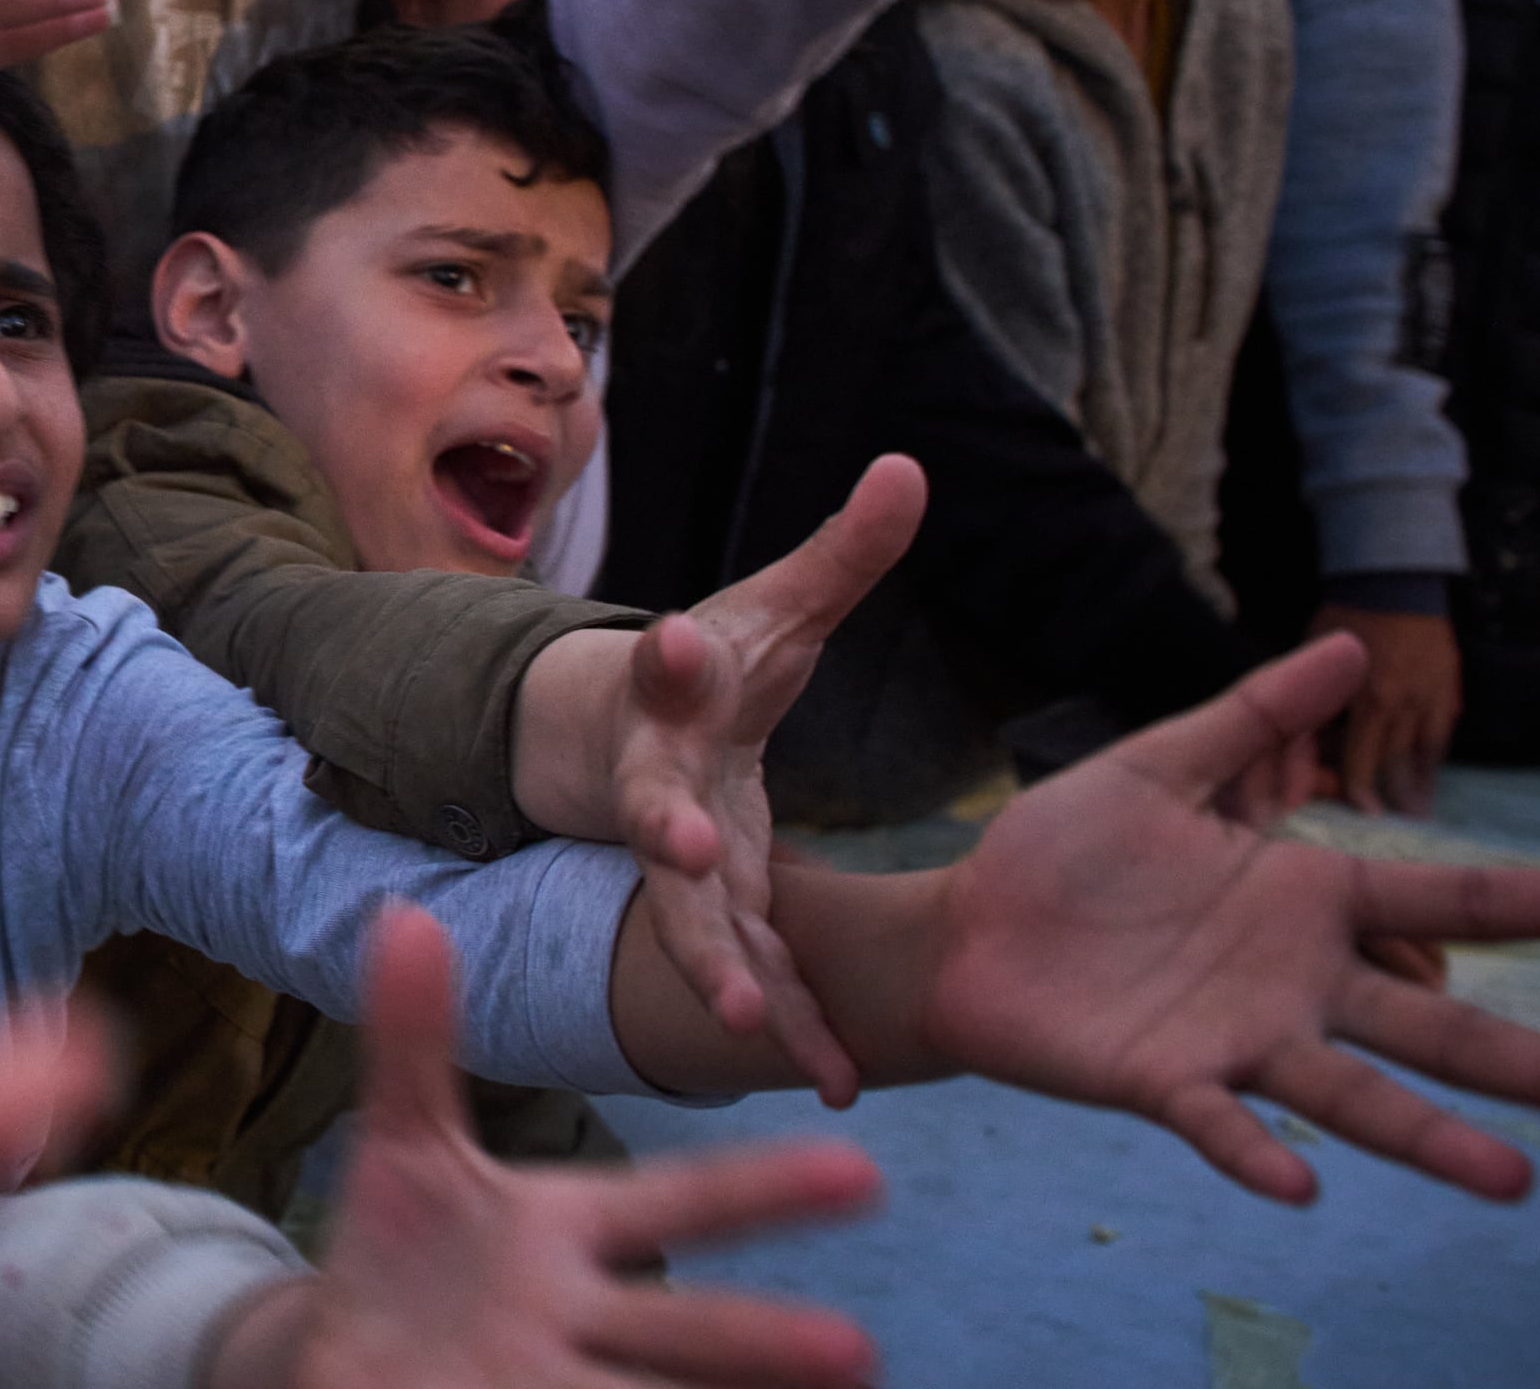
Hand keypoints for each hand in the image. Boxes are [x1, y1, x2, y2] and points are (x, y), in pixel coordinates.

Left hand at [279, 908, 882, 1388]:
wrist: (343, 1350)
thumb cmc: (401, 1248)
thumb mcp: (404, 1142)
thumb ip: (412, 1041)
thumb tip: (406, 911)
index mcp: (573, 1228)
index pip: (685, 1200)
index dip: (769, 1191)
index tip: (866, 1173)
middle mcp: (583, 1314)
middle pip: (687, 1332)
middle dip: (765, 1344)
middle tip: (859, 1356)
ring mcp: (555, 1382)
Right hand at [621, 455, 926, 1107]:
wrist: (628, 743)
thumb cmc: (717, 667)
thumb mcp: (775, 607)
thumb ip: (843, 553)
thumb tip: (910, 467)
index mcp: (677, 696)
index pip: (668, 668)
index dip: (673, 657)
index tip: (682, 637)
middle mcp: (661, 785)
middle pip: (656, 817)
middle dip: (669, 837)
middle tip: (682, 847)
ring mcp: (678, 863)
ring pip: (692, 923)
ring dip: (719, 968)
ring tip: (749, 1020)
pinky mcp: (718, 917)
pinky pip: (751, 977)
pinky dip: (788, 1024)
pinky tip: (836, 1072)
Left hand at [921, 635, 1539, 1202]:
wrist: (963, 927)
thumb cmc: (1062, 854)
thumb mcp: (1158, 768)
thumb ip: (1251, 717)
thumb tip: (1346, 643)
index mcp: (1308, 899)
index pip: (1456, 898)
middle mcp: (1296, 981)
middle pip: (1439, 1024)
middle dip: (1534, 1065)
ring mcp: (1237, 1037)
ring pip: (1353, 1093)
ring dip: (1428, 1139)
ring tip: (1510, 1181)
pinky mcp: (1161, 1079)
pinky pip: (1219, 1121)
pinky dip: (1256, 1150)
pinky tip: (1299, 1184)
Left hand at [1315, 603, 1457, 814]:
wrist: (1394, 577)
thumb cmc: (1343, 615)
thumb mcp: (1314, 654)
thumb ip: (1315, 696)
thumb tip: (1307, 742)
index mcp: (1370, 698)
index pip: (1363, 760)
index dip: (1360, 791)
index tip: (1361, 816)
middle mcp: (1405, 704)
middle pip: (1398, 764)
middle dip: (1393, 799)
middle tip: (1392, 834)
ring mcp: (1434, 696)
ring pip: (1426, 756)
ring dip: (1419, 787)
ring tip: (1417, 819)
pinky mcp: (1452, 688)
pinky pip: (1442, 734)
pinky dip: (1433, 759)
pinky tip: (1428, 778)